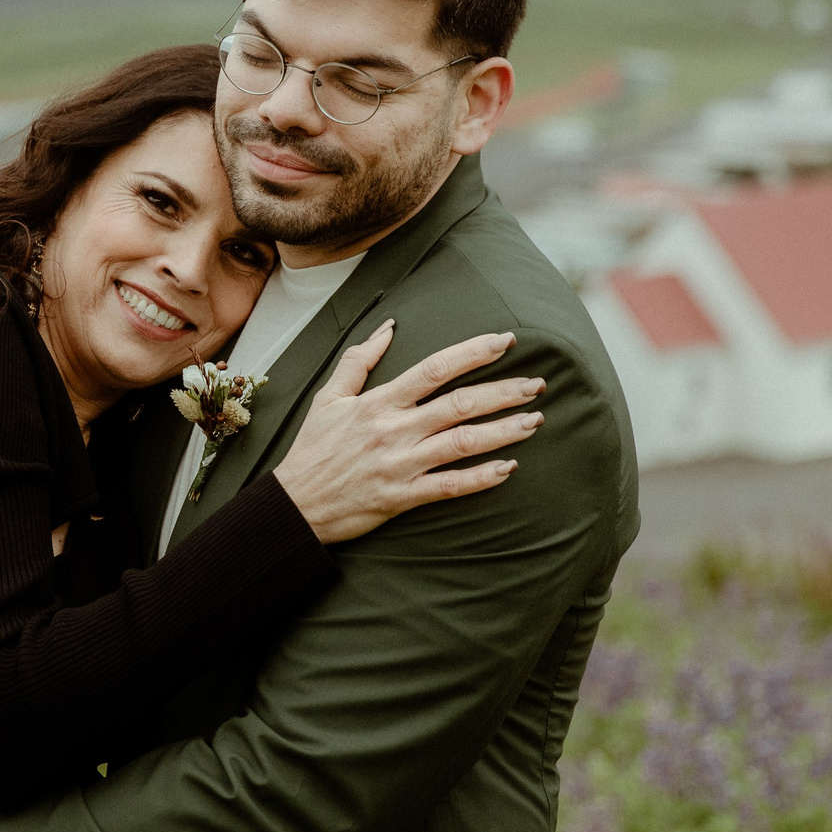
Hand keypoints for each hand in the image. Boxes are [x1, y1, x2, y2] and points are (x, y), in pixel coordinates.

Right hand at [272, 322, 542, 544]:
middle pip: (459, 404)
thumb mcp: (329, 398)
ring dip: (503, 431)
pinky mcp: (402, 497)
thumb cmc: (313, 449)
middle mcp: (394, 430)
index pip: (434, 369)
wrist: (294, 505)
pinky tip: (508, 468)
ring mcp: (400, 465)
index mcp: (379, 402)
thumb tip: (388, 326)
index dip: (472, 353)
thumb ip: (359, 360)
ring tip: (534, 421)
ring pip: (462, 443)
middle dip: (503, 391)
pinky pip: (450, 486)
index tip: (505, 341)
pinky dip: (481, 478)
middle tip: (537, 384)